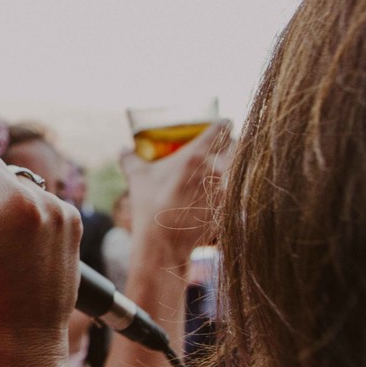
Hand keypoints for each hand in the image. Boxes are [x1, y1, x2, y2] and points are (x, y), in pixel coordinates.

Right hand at [121, 120, 232, 261]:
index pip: (221, 128)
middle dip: (233, 146)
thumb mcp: (137, 178)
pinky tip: (231, 194)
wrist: (163, 241)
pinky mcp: (231, 207)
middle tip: (225, 149)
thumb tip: (121, 148)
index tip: (223, 125)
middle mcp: (215, 168)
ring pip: (244, 168)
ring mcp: (226, 189)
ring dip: (238, 167)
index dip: (223, 125)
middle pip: (238, 146)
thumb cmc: (149, 206)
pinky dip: (239, 190)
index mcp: (195, 154)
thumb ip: (129, 159)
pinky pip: (243, 192)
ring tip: (229, 170)